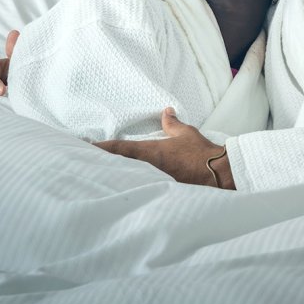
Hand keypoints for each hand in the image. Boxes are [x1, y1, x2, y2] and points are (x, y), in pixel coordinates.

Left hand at [94, 108, 234, 187]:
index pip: (118, 149)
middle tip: (83, 162)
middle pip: (117, 166)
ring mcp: (153, 181)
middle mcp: (147, 168)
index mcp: (149, 152)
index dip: (100, 148)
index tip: (85, 148)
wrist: (220, 174)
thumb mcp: (185, 134)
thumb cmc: (201, 152)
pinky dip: (131, 186)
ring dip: (114, 176)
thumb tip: (166, 112)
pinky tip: (123, 188)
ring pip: (127, 178)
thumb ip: (171, 123)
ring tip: (96, 175)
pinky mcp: (161, 192)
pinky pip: (141, 188)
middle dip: (100, 165)